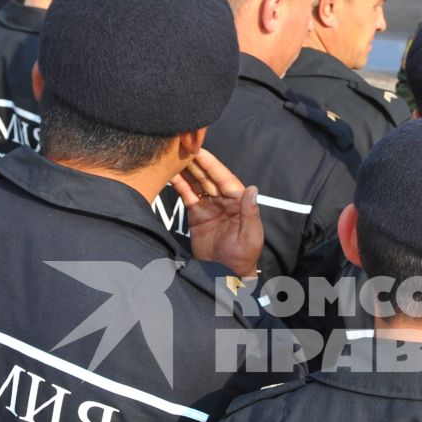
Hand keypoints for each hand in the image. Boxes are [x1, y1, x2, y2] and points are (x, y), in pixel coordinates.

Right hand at [173, 149, 262, 277]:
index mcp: (238, 201)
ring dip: (186, 169)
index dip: (212, 164)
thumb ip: (250, 213)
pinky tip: (169, 173)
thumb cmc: (244, 257)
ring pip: (196, 182)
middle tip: (182, 146)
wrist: (226, 274)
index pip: (224, 178)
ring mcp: (209, 205)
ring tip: (172, 155)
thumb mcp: (251, 236)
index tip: (200, 151)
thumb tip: (252, 190)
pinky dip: (179, 184)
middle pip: (208, 176)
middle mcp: (223, 200)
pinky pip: (187, 194)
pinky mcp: (196, 213)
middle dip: (196, 161)